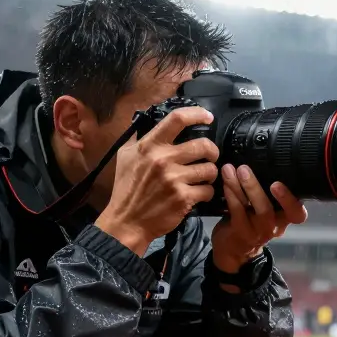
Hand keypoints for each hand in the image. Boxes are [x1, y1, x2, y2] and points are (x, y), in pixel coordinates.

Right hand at [95, 107, 219, 254]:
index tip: (207, 117)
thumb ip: (138, 138)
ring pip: (210, 169)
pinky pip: (208, 190)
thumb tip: (147, 119)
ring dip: (210, 173)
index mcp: (149, 146)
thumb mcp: (124, 156)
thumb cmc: (126, 189)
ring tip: (204, 177)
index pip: (177, 119)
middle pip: (203, 145)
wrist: (126, 221)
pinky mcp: (183, 198)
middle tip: (210, 156)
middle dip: (212, 151)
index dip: (197, 114)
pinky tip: (198, 194)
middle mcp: (162, 159)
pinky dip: (207, 192)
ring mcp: (174, 179)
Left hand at [210, 164, 307, 273]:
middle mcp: (274, 226)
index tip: (277, 183)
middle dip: (255, 187)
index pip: (298, 213)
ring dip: (240, 188)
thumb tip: (260, 158)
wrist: (233, 249)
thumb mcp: (264, 208)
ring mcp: (258, 232)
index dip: (290, 200)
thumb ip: (266, 191)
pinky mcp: (242, 233)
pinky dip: (231, 196)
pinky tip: (226, 184)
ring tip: (230, 170)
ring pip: (253, 211)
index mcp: (284, 218)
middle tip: (244, 169)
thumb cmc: (251, 220)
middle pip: (269, 208)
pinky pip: (237, 213)